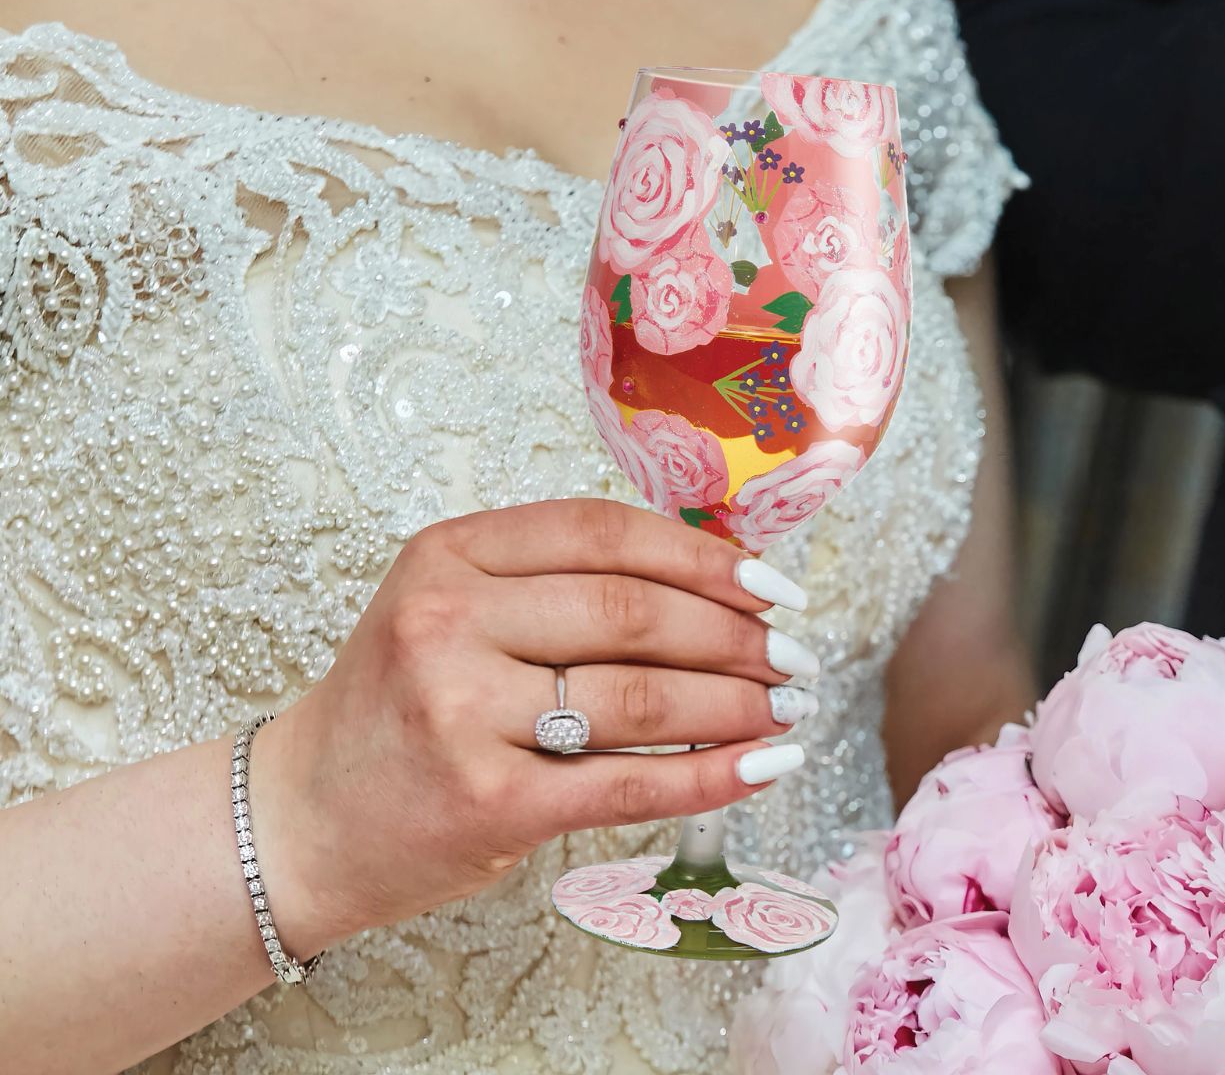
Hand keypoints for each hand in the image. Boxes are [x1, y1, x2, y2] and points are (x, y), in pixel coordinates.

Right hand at [251, 499, 819, 953]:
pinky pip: (629, 781)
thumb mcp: (451, 606)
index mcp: (448, 553)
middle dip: (737, 635)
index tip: (771, 586)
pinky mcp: (487, 801)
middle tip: (796, 656)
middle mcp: (448, 619)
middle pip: (634, 611)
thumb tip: (712, 582)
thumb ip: (555, 582)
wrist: (304, 817)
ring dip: (738, 703)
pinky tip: (762, 766)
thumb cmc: (398, 705)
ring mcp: (462, 711)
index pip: (604, 532)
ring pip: (642, 695)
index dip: (704, 555)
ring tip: (789, 708)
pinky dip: (710, 775)